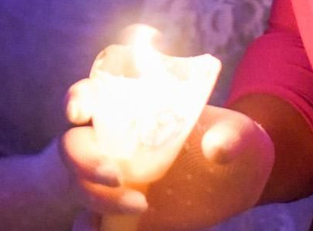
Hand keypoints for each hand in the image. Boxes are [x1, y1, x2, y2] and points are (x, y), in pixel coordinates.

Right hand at [59, 84, 272, 230]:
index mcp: (133, 107)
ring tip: (140, 205)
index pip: (91, 96)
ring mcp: (115, 177)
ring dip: (94, 196)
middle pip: (74, 145)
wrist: (239, 179)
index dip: (78, 100)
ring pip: (79, 184)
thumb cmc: (231, 140)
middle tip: (117, 176)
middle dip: (85, 159)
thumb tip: (217, 149)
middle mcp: (115, 140)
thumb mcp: (237, 133)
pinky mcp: (122, 211)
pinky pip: (92, 219)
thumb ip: (229, 137)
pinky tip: (98, 230)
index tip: (79, 111)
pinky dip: (89, 225)